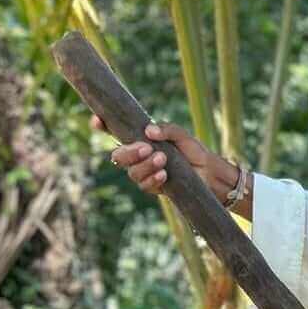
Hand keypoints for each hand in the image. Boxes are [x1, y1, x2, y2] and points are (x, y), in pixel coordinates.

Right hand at [93, 115, 239, 207]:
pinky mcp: (153, 187)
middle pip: (119, 156)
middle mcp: (137, 156)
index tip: (97, 121)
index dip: (102, 126)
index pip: (114, 132)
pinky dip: (152, 179)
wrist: (210, 174)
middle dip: (129, 151)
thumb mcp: (182, 135)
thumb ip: (167, 129)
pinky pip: (144, 185)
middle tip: (147, 147)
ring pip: (131, 172)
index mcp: (139, 139)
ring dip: (145, 166)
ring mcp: (144, 172)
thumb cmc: (193, 151)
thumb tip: (149, 131)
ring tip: (163, 159)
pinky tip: (164, 175)